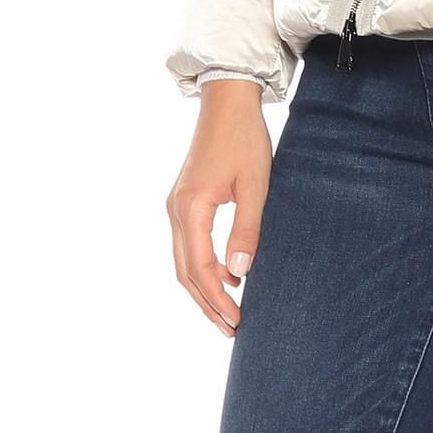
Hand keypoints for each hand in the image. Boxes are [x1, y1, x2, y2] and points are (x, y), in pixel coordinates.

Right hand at [168, 80, 270, 336]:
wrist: (227, 102)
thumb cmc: (245, 139)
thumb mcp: (256, 185)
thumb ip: (248, 228)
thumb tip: (241, 272)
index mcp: (191, 208)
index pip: (201, 268)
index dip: (218, 298)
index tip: (237, 321)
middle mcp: (176, 210)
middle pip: (185, 272)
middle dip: (207, 304)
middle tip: (231, 329)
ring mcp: (176, 206)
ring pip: (183, 262)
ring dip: (203, 289)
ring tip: (226, 313)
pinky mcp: (183, 202)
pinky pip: (188, 246)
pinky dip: (202, 268)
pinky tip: (227, 277)